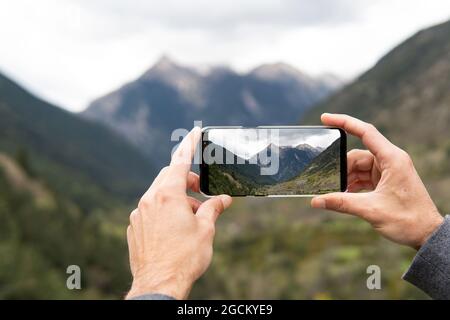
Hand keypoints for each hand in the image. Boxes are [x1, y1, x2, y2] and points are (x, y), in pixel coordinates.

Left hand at [126, 127, 231, 298]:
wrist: (159, 284)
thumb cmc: (184, 257)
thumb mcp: (205, 229)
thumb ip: (213, 208)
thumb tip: (223, 199)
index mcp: (167, 196)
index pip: (179, 161)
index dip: (189, 145)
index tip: (194, 131)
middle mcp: (149, 200)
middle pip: (168, 177)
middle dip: (185, 179)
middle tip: (200, 191)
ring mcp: (138, 214)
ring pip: (158, 194)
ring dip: (176, 197)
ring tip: (191, 216)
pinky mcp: (134, 227)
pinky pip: (149, 210)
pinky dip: (163, 210)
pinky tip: (174, 228)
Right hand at [311, 113, 442, 249]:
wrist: (426, 234)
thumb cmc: (407, 220)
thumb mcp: (371, 210)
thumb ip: (341, 203)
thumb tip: (316, 201)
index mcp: (392, 159)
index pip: (365, 132)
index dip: (344, 122)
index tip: (325, 118)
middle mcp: (390, 161)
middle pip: (357, 155)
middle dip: (341, 168)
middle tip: (328, 183)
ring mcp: (388, 171)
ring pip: (359, 167)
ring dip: (346, 179)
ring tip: (336, 193)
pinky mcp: (386, 181)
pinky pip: (364, 177)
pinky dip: (353, 184)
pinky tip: (344, 195)